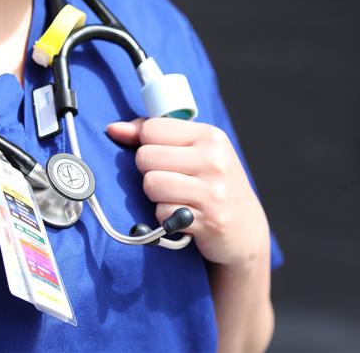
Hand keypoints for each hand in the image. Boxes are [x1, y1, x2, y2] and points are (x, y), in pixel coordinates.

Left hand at [106, 118, 269, 266]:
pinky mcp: (207, 219)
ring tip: (176, 198)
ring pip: (151, 184)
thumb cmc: (212, 186)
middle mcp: (214, 159)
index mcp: (210, 136)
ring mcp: (213, 190)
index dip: (147, 145)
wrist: (245, 231)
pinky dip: (165, 217)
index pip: (152, 129)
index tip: (162, 157)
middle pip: (146, 157)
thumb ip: (153, 136)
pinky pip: (162, 212)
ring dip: (156, 196)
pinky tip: (183, 216)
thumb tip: (114, 129)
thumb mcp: (194, 152)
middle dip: (150, 172)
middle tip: (171, 181)